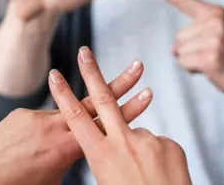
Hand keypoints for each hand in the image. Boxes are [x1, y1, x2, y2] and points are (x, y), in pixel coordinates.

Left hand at [0, 56, 151, 184]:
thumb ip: (70, 160)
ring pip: (68, 109)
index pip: (105, 125)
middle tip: (138, 66)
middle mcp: (55, 127)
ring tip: (81, 113)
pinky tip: (35, 142)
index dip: (129, 110)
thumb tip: (83, 151)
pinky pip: (44, 117)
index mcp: (67, 148)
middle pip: (94, 102)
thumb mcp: (52, 180)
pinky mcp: (22, 114)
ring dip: (80, 107)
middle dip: (118, 84)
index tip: (147, 95)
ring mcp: (38, 117)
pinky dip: (47, 127)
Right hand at [49, 47, 191, 184]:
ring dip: (135, 150)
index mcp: (101, 156)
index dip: (63, 95)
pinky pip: (156, 144)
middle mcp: (123, 143)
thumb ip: (105, 159)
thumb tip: (106, 148)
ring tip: (142, 176)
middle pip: (103, 99)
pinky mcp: (170, 144)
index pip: (76, 118)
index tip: (54, 75)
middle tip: (85, 51)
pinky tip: (159, 175)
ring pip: (135, 132)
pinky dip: (155, 157)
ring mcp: (149, 141)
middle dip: (91, 72)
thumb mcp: (107, 182)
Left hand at [146, 0, 223, 101]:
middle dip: (189, 50)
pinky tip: (210, 69)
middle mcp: (215, 21)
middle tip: (212, 54)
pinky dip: (192, 70)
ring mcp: (214, 39)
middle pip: (178, 36)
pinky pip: (183, 62)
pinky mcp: (211, 57)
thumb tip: (174, 48)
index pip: (183, 0)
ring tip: (212, 61)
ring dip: (190, 60)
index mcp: (214, 12)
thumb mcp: (216, 34)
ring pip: (179, 51)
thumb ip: (194, 32)